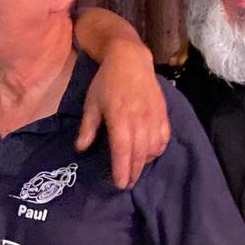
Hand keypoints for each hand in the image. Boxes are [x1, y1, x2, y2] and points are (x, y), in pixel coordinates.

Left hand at [78, 38, 169, 188]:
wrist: (130, 60)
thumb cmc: (106, 82)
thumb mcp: (92, 103)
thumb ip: (88, 127)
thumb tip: (80, 148)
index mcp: (120, 117)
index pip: (122, 150)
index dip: (121, 169)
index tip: (120, 184)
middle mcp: (139, 119)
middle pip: (139, 153)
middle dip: (134, 172)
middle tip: (127, 184)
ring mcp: (153, 117)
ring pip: (153, 148)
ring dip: (145, 163)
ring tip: (136, 171)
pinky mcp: (163, 113)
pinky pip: (164, 138)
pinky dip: (158, 150)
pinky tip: (150, 154)